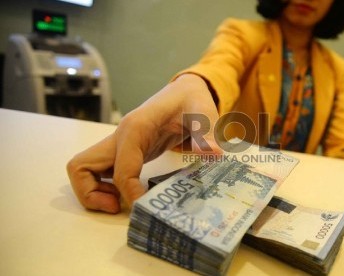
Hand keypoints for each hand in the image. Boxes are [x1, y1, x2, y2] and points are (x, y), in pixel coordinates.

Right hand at [66, 74, 221, 212]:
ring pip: (84, 169)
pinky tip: (129, 194)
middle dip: (92, 194)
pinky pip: (99, 171)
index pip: (120, 168)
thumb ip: (206, 134)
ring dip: (93, 191)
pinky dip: (103, 187)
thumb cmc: (192, 101)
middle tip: (119, 208)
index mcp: (136, 128)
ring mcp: (118, 143)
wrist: (185, 91)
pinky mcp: (124, 151)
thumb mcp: (204, 114)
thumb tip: (213, 154)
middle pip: (81, 166)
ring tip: (121, 204)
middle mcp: (120, 136)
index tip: (146, 207)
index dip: (129, 192)